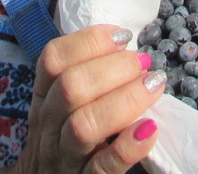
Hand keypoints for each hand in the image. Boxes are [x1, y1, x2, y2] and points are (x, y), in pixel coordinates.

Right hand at [7, 25, 165, 173]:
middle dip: (112, 67)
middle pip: (70, 87)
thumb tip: (125, 46)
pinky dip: (128, 147)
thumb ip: (84, 78)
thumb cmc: (64, 140)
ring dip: (124, 100)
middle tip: (143, 62)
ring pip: (84, 126)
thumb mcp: (61, 107)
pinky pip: (103, 168)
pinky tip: (149, 130)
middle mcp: (49, 125)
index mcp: (44, 98)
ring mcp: (65, 157)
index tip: (122, 36)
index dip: (88, 41)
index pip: (53, 59)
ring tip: (154, 85)